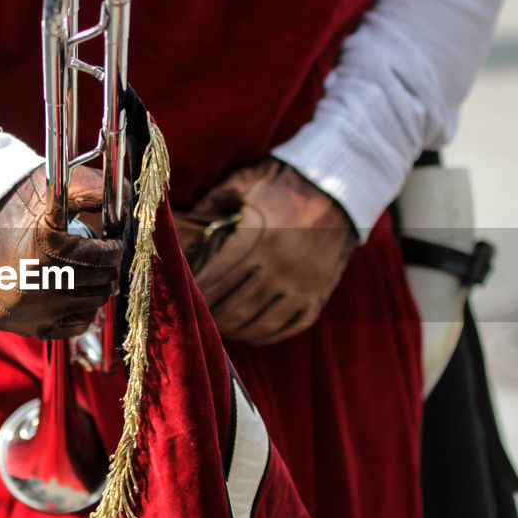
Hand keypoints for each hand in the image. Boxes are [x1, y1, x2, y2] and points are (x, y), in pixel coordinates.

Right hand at [0, 166, 122, 338]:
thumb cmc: (18, 203)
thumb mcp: (53, 187)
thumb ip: (93, 190)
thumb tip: (129, 201)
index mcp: (48, 250)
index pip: (107, 259)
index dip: (113, 248)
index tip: (109, 242)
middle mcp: (37, 286)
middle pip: (101, 285)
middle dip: (103, 268)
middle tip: (93, 255)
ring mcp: (28, 310)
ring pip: (90, 307)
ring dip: (91, 288)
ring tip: (75, 270)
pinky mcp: (19, 325)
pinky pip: (69, 327)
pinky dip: (75, 310)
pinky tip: (64, 291)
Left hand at [182, 159, 356, 345]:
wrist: (339, 186)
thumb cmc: (284, 183)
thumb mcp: (244, 183)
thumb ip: (212, 202)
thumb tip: (177, 221)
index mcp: (257, 239)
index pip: (217, 277)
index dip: (197, 292)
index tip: (183, 298)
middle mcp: (279, 267)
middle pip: (234, 305)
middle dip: (211, 316)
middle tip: (195, 319)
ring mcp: (302, 284)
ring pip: (259, 321)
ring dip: (234, 329)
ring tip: (217, 329)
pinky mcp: (318, 294)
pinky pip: (289, 326)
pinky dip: (266, 335)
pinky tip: (249, 334)